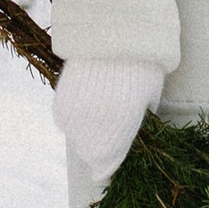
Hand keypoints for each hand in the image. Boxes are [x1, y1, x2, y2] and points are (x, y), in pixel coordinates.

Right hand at [51, 56, 161, 190]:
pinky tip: (87, 96)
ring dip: (85, 129)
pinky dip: (75, 113)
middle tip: (110, 127)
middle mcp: (89, 138)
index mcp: (115, 141)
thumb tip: (133, 123)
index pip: (105, 170)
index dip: (107, 169)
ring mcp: (71, 123)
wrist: (110, 37)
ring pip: (76, 136)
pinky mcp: (58, 106)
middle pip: (90, 154)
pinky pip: (66, 119)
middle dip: (98, 146)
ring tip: (100, 105)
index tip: (108, 168)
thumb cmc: (141, 67)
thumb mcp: (150, 99)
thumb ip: (138, 119)